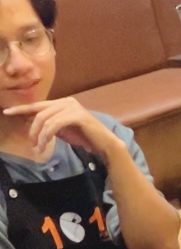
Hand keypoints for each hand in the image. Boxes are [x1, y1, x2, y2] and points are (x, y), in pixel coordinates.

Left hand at [1, 96, 118, 160]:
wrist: (102, 143)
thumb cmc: (83, 136)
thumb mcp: (61, 129)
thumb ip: (48, 124)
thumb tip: (31, 123)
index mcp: (62, 103)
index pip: (38, 105)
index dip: (21, 108)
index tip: (7, 112)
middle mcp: (66, 101)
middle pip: (39, 114)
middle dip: (33, 130)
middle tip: (33, 144)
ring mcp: (72, 107)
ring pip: (45, 120)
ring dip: (40, 136)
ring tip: (40, 147)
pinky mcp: (77, 115)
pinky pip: (54, 124)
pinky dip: (47, 136)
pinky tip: (46, 145)